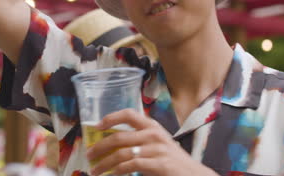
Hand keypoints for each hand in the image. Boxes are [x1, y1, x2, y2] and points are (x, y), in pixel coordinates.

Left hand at [86, 109, 216, 175]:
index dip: (110, 118)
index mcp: (152, 126)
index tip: (96, 126)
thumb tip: (110, 143)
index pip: (129, 114)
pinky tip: (111, 175)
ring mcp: (157, 149)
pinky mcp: (159, 163)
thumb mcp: (156, 144)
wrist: (194, 175)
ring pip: (121, 154)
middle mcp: (154, 134)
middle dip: (99, 147)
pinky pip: (131, 165)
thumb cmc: (172, 160)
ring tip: (95, 170)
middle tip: (89, 155)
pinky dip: (117, 171)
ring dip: (104, 163)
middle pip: (119, 137)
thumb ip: (138, 140)